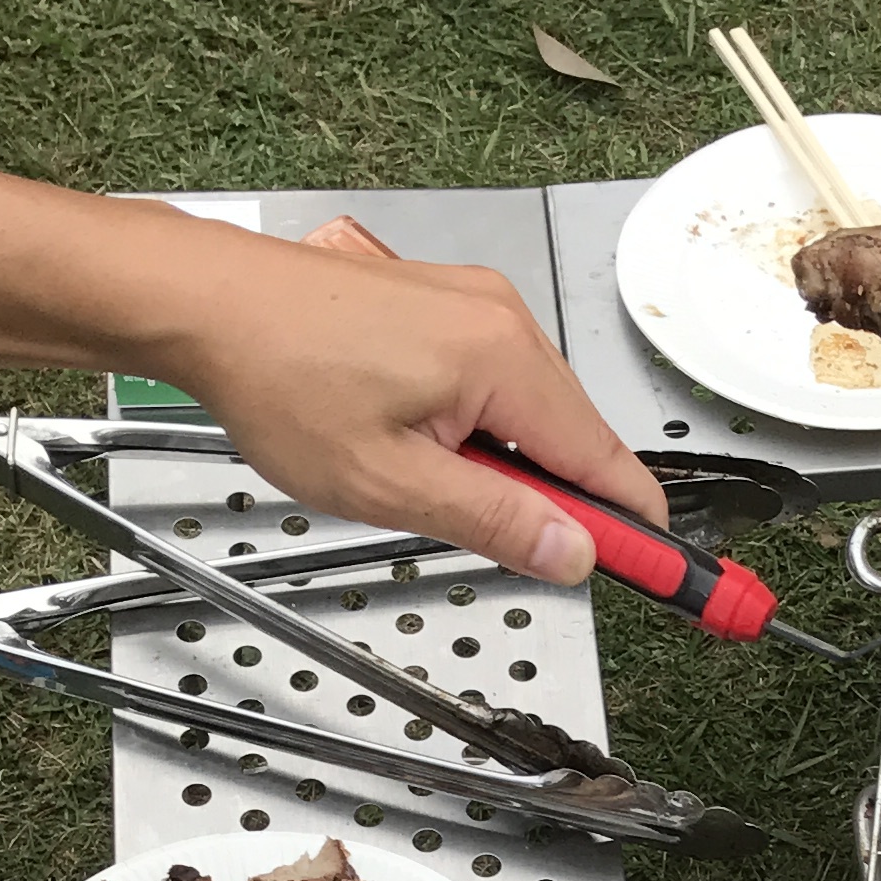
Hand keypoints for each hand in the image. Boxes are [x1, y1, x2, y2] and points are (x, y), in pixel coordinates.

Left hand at [150, 218, 670, 591]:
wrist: (206, 303)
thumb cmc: (278, 377)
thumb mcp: (388, 482)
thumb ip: (494, 520)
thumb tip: (574, 551)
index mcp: (502, 359)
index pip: (605, 462)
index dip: (638, 530)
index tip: (675, 577)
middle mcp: (503, 318)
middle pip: (575, 437)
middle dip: (560, 501)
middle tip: (526, 555)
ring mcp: (474, 305)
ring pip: (533, 412)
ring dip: (509, 466)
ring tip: (431, 487)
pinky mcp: (444, 306)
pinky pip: (496, 383)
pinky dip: (483, 429)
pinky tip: (424, 450)